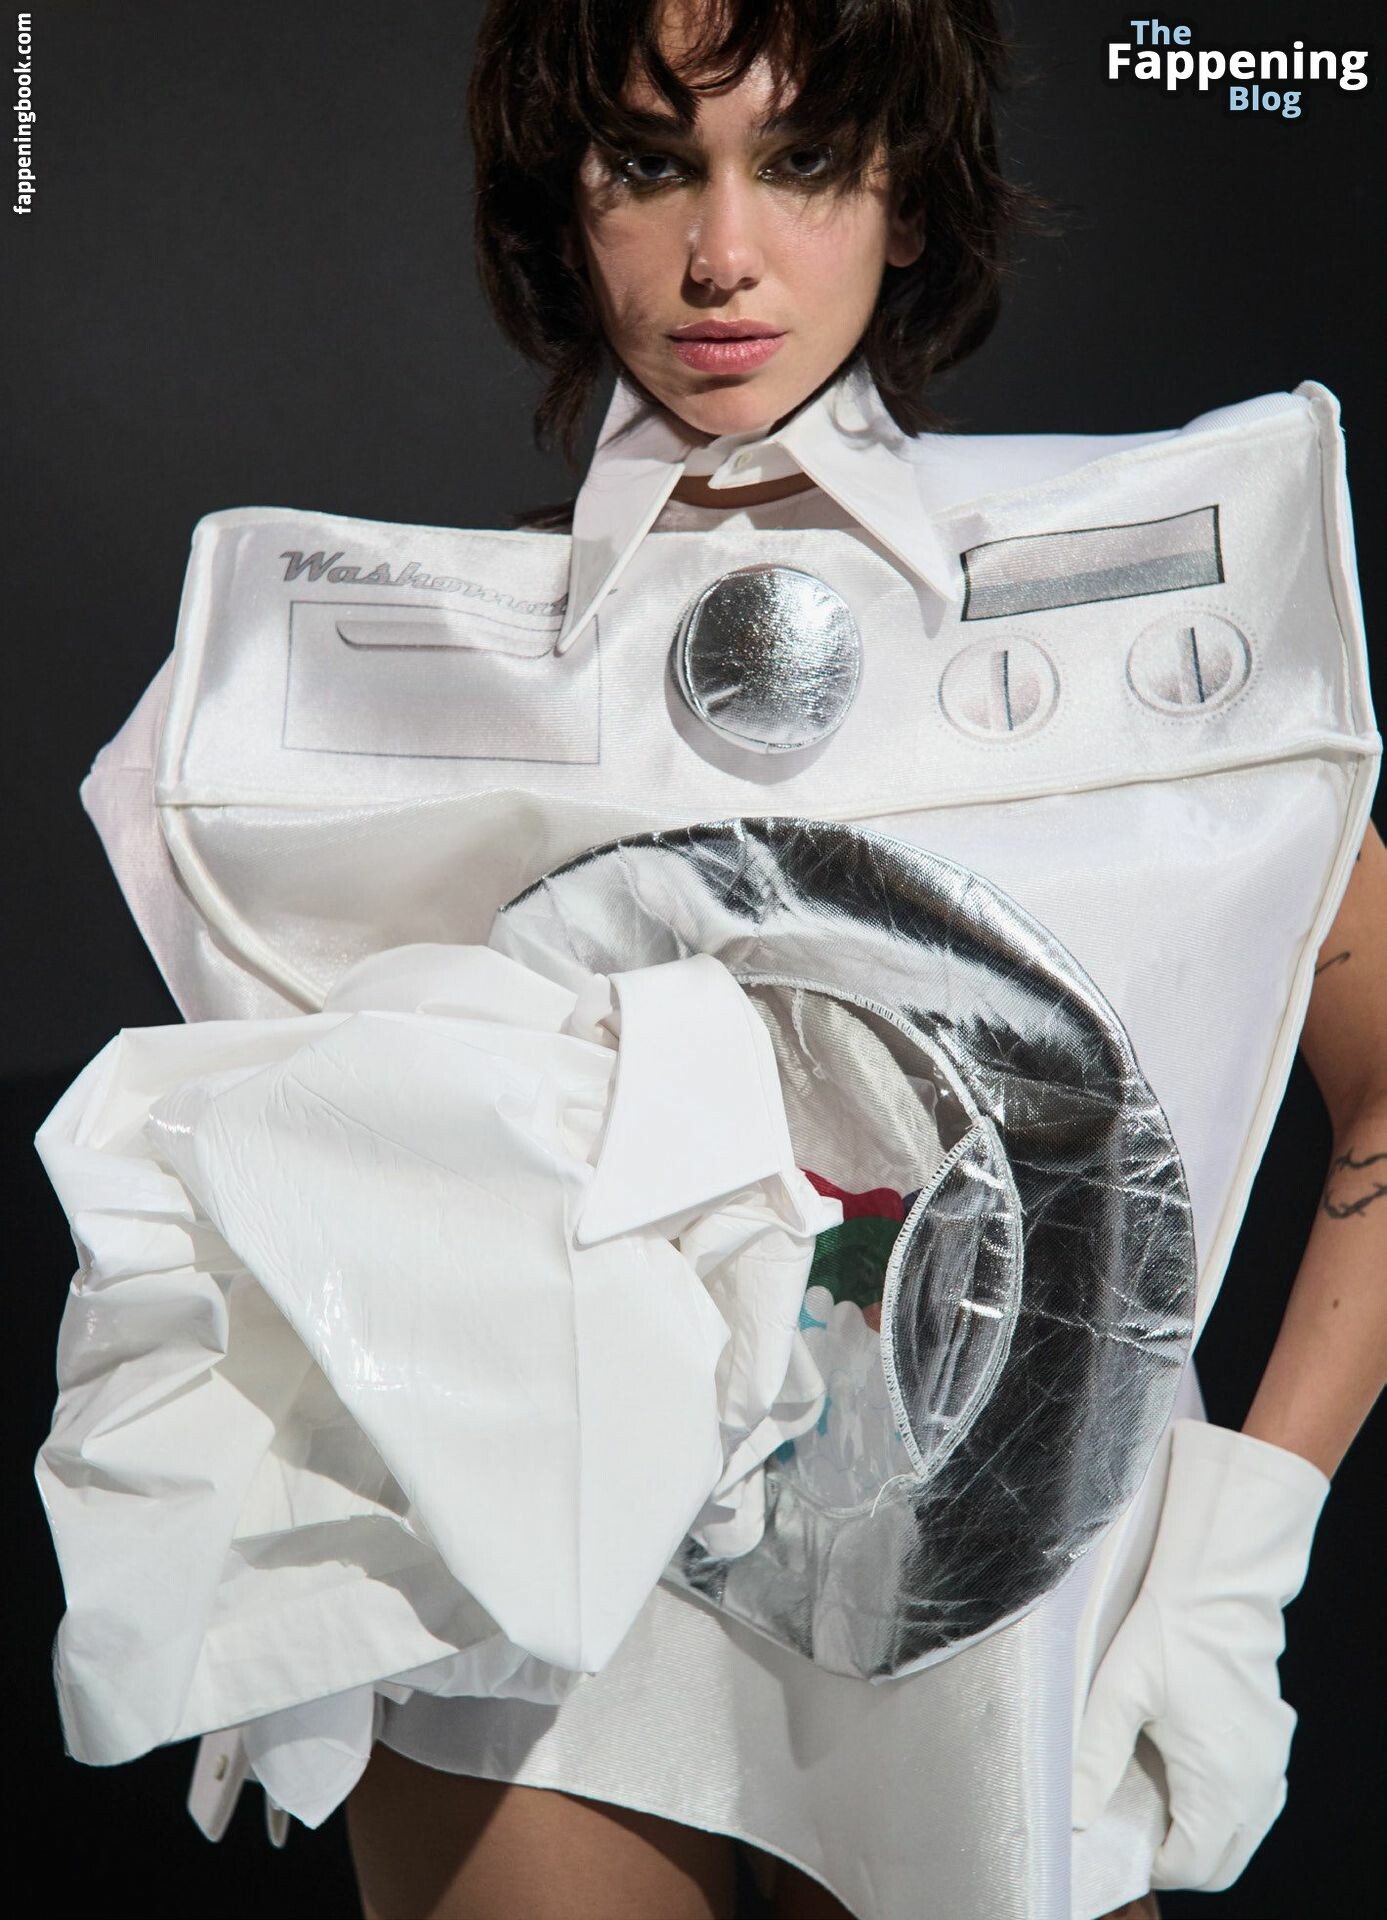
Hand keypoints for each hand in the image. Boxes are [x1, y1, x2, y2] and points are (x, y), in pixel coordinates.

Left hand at [1072, 1419, 1328, 1890]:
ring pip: (1246, 1831)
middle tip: (1139, 1830)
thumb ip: (1093, 1759)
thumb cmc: (1167, 1636)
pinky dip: (1230, 1805)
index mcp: (1219, 1785)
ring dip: (1208, 1833)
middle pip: (1225, 1860)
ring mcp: (1272, 1762)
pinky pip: (1259, 1798)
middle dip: (1183, 1859)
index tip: (1122, 1841)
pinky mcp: (1275, 1739)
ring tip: (1161, 1803)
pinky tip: (1194, 1775)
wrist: (1218, 1588)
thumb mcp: (1117, 1696)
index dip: (1155, 1864)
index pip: (1195, 1865)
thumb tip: (1073, 1814)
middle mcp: (1256, 1784)